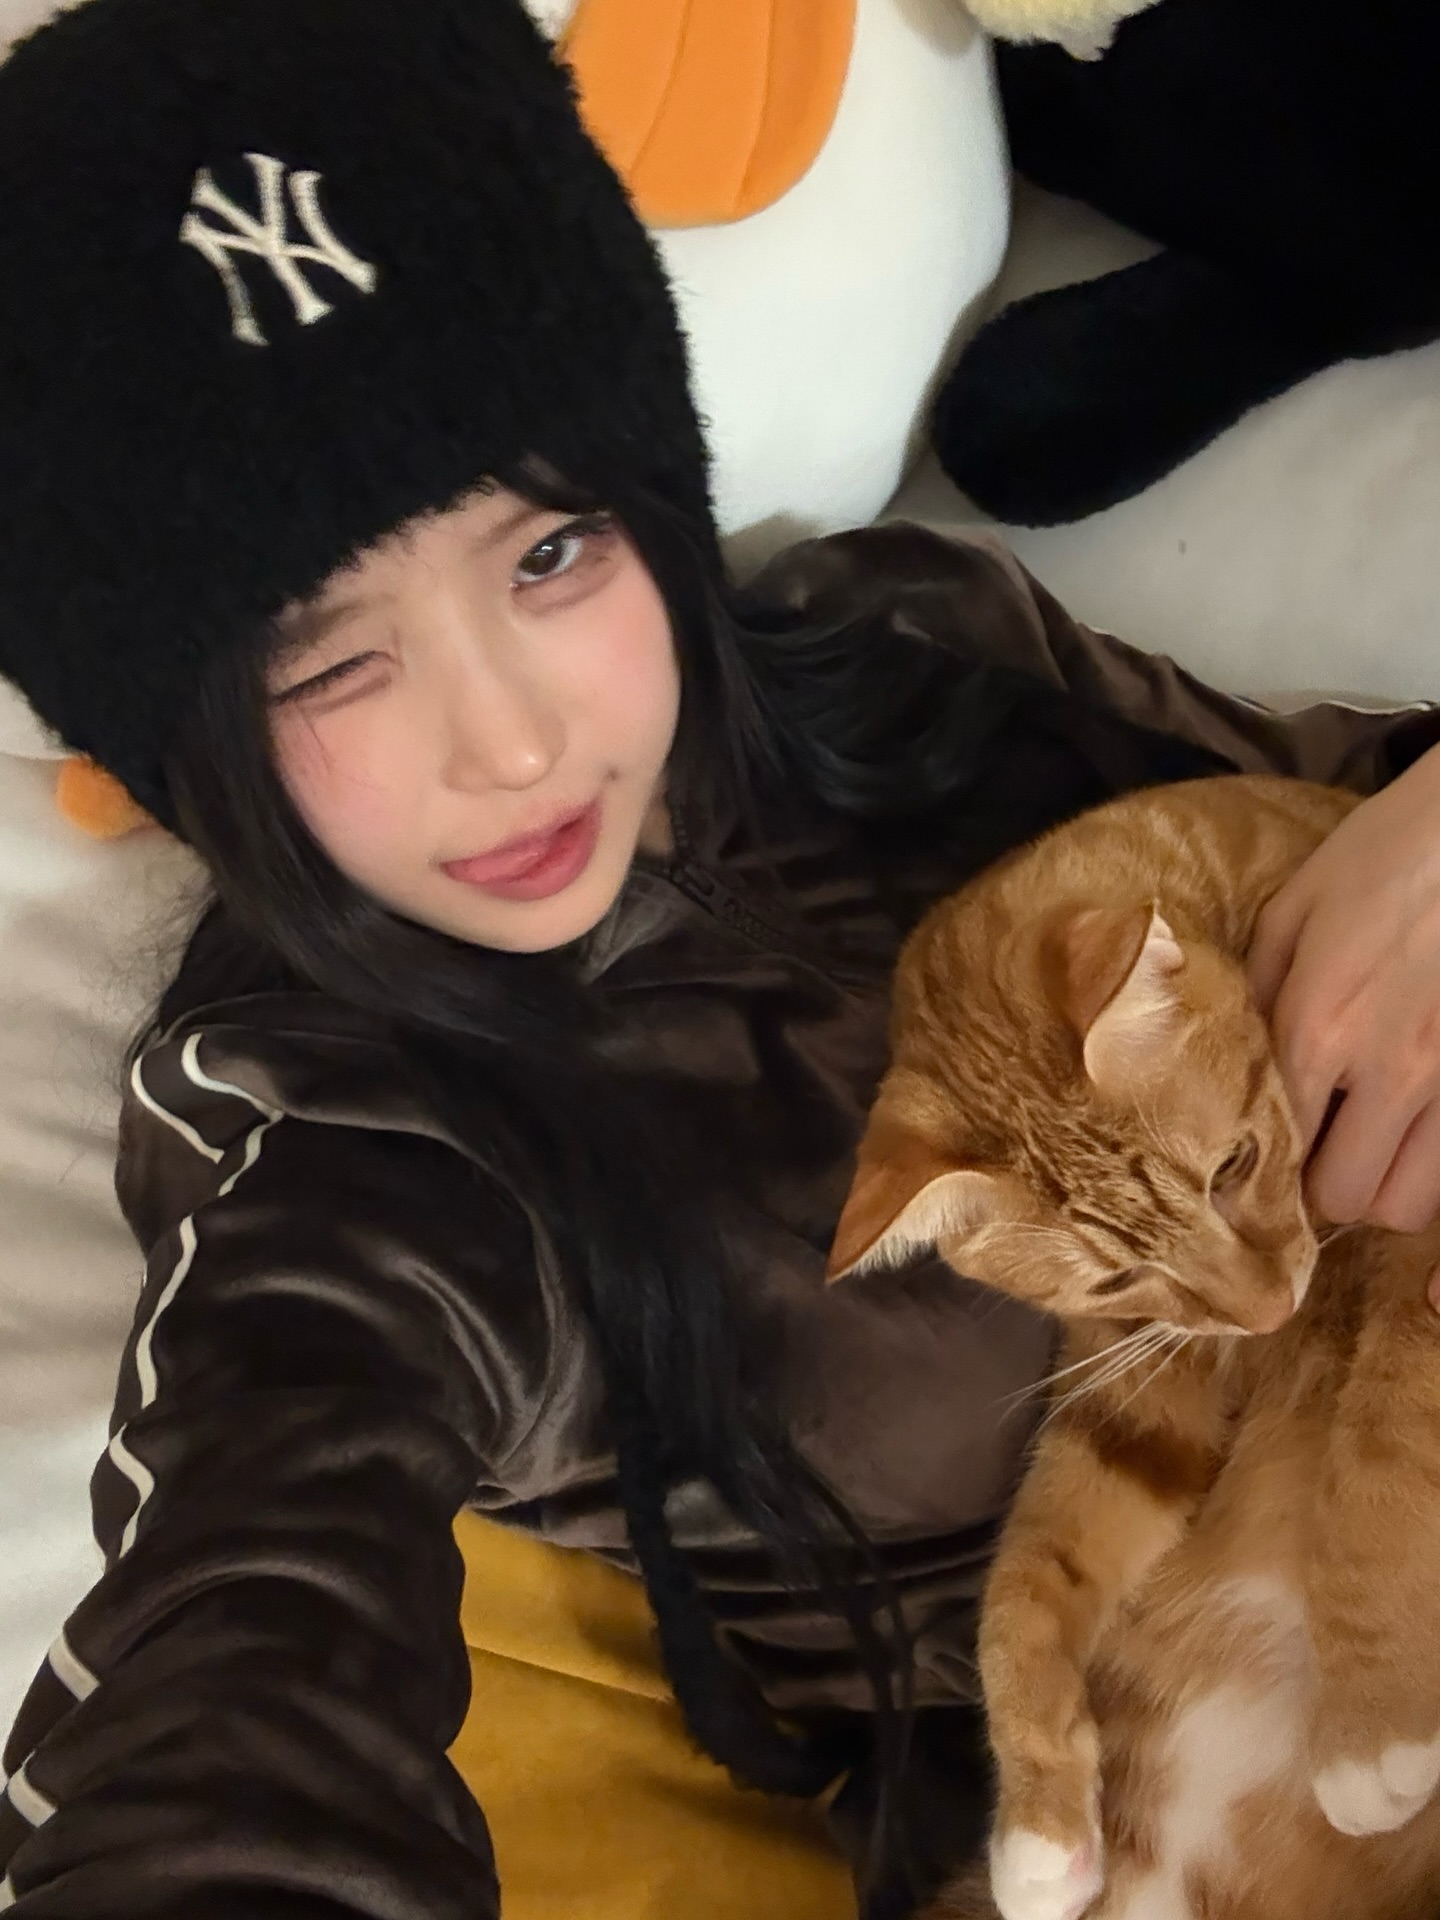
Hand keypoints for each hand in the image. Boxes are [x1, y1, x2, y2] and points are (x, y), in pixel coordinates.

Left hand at [1249, 743, 1439, 1231]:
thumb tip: (1236, 1050)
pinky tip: (1414, 1130)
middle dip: (1329, 1188)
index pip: (1279, 1149)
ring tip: (1373, 1149)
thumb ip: (1260, 988)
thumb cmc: (1390, 850)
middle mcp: (1388, 1070)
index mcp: (1319, 1026)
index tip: (1260, 1164)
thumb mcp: (1297, 905)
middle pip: (1349, 1198)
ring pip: (1413, 1203)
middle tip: (1322, 1155)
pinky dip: (1432, 1165)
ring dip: (1386, 1186)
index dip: (1266, 1168)